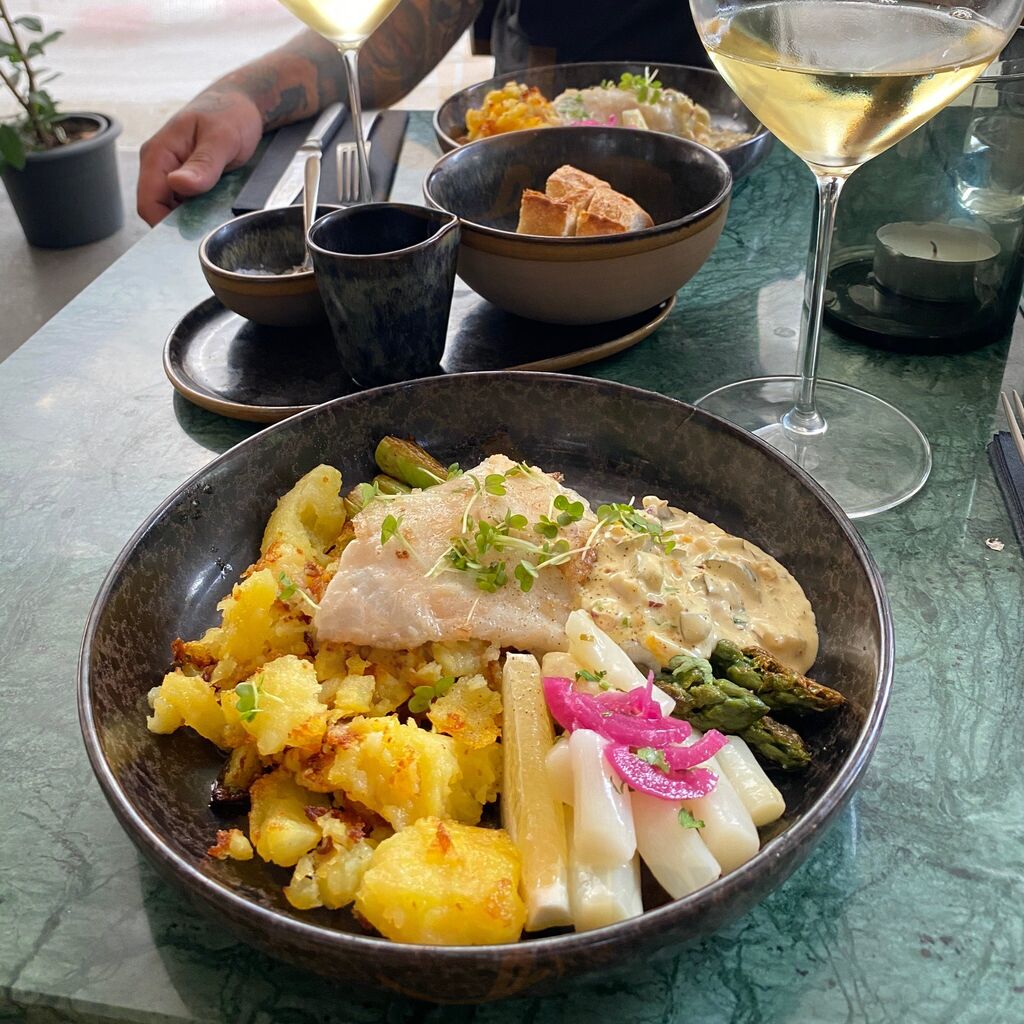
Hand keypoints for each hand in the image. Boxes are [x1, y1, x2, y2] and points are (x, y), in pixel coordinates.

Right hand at [137, 90, 262, 224]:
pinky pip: (187, 206)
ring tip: (216, 225)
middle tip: (209, 236)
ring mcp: (172, 174)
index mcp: (159, 154)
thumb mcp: (222, 138)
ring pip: (173, 211)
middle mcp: (160, 166)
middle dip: (179, 227)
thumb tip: (177, 185)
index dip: (164, 226)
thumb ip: (203, 163)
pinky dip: (200, 215)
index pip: (148, 202)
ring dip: (192, 222)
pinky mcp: (187, 181)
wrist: (241, 104)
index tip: (190, 239)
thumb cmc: (230, 114)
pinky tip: (217, 216)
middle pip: (158, 210)